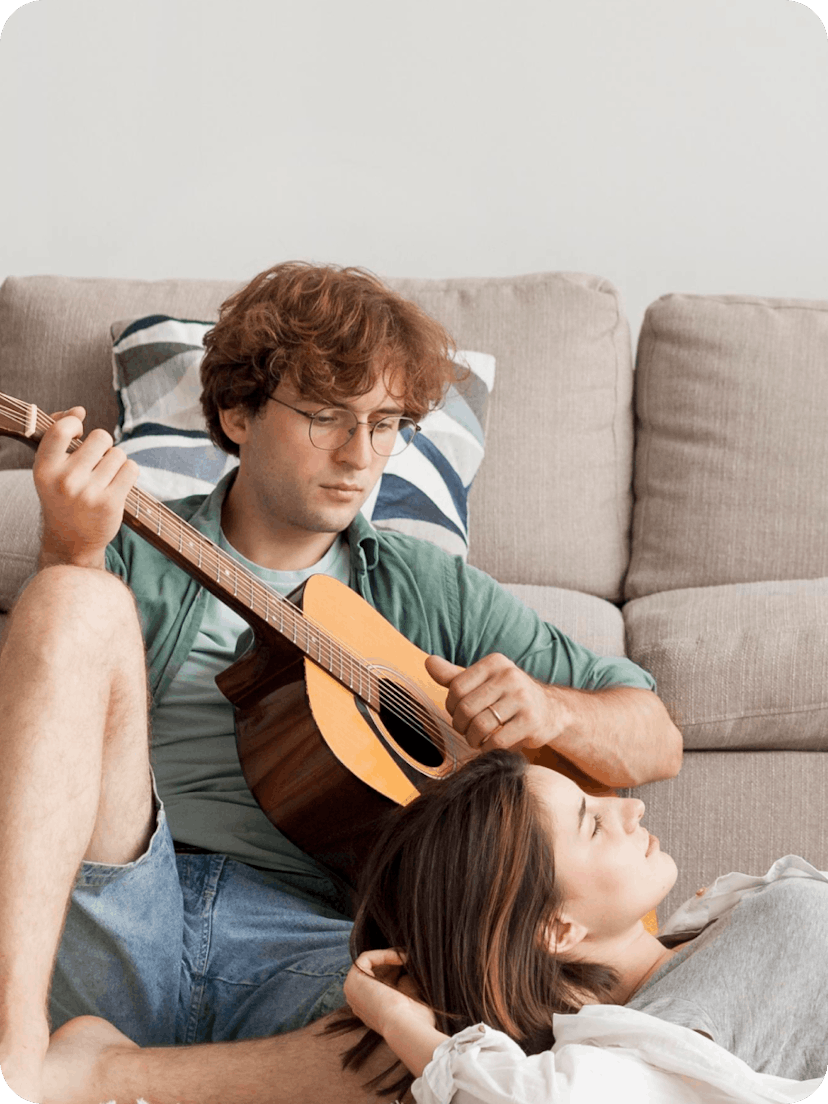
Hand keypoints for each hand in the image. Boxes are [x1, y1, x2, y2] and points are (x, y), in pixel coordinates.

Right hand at [33, 408, 138, 568]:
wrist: (71, 540)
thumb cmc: (61, 495)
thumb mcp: (50, 467)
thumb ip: (59, 433)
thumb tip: (79, 410)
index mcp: (44, 468)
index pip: (62, 429)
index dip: (75, 425)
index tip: (78, 435)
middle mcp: (65, 480)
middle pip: (101, 438)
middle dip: (103, 446)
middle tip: (94, 464)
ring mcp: (88, 493)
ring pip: (118, 454)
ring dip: (115, 462)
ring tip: (103, 478)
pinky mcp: (110, 503)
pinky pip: (131, 469)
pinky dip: (128, 472)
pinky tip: (117, 484)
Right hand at [344, 949, 435, 1038]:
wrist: (406, 1027)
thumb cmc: (415, 1019)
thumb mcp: (411, 998)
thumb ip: (405, 981)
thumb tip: (407, 962)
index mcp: (371, 1012)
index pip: (381, 984)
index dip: (397, 973)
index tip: (413, 967)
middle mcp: (358, 1003)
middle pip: (375, 974)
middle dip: (393, 964)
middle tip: (411, 960)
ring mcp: (353, 992)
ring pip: (370, 966)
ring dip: (389, 958)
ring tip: (407, 958)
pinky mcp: (353, 979)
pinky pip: (366, 958)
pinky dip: (384, 954)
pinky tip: (401, 958)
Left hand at [426, 653, 572, 751]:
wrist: (551, 710)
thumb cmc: (508, 696)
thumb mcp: (483, 682)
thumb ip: (454, 676)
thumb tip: (429, 662)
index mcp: (495, 663)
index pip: (456, 687)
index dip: (451, 706)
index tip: (458, 714)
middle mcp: (510, 676)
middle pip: (466, 708)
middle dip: (460, 725)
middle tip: (466, 730)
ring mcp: (523, 698)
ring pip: (480, 726)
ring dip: (473, 739)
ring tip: (477, 739)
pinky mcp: (531, 722)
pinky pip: (497, 741)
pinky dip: (488, 748)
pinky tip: (491, 745)